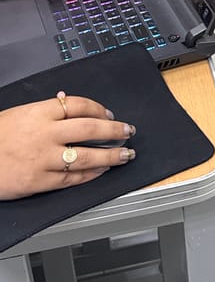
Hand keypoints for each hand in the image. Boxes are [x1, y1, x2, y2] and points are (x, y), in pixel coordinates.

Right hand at [0, 95, 135, 198]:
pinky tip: (102, 170)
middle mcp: (45, 134)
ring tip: (125, 154)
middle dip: (114, 131)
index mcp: (39, 113)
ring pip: (87, 156)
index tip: (110, 115)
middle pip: (90, 129)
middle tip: (128, 131)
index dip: (99, 109)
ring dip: (111, 155)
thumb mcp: (19, 113)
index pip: (78, 105)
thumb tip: (65, 99)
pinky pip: (72, 178)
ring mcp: (43, 159)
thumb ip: (45, 109)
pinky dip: (91, 174)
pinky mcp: (39, 181)